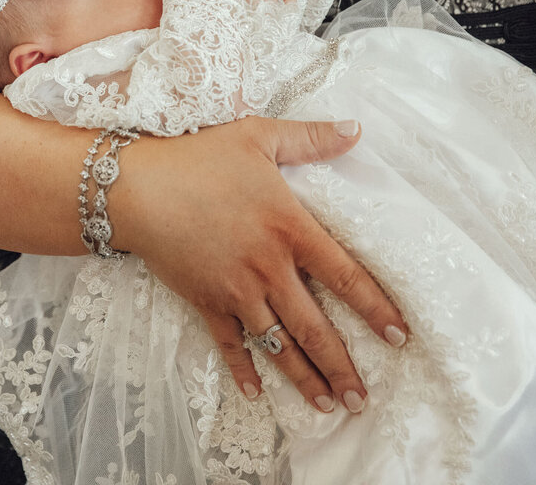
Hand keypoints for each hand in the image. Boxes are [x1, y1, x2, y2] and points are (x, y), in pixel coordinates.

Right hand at [113, 116, 408, 413]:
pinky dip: (243, 370)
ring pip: (278, 345)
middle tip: (363, 399)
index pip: (346, 276)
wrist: (136, 189)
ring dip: (304, 379)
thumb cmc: (196, 159)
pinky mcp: (205, 301)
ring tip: (328, 406)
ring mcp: (235, 291)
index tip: (399, 336)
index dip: (376, 309)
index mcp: (289, 228)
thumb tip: (356, 130)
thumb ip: (310, 138)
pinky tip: (256, 394)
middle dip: (342, 367)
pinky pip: (229, 344)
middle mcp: (268, 268)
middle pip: (315, 328)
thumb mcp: (258, 136)